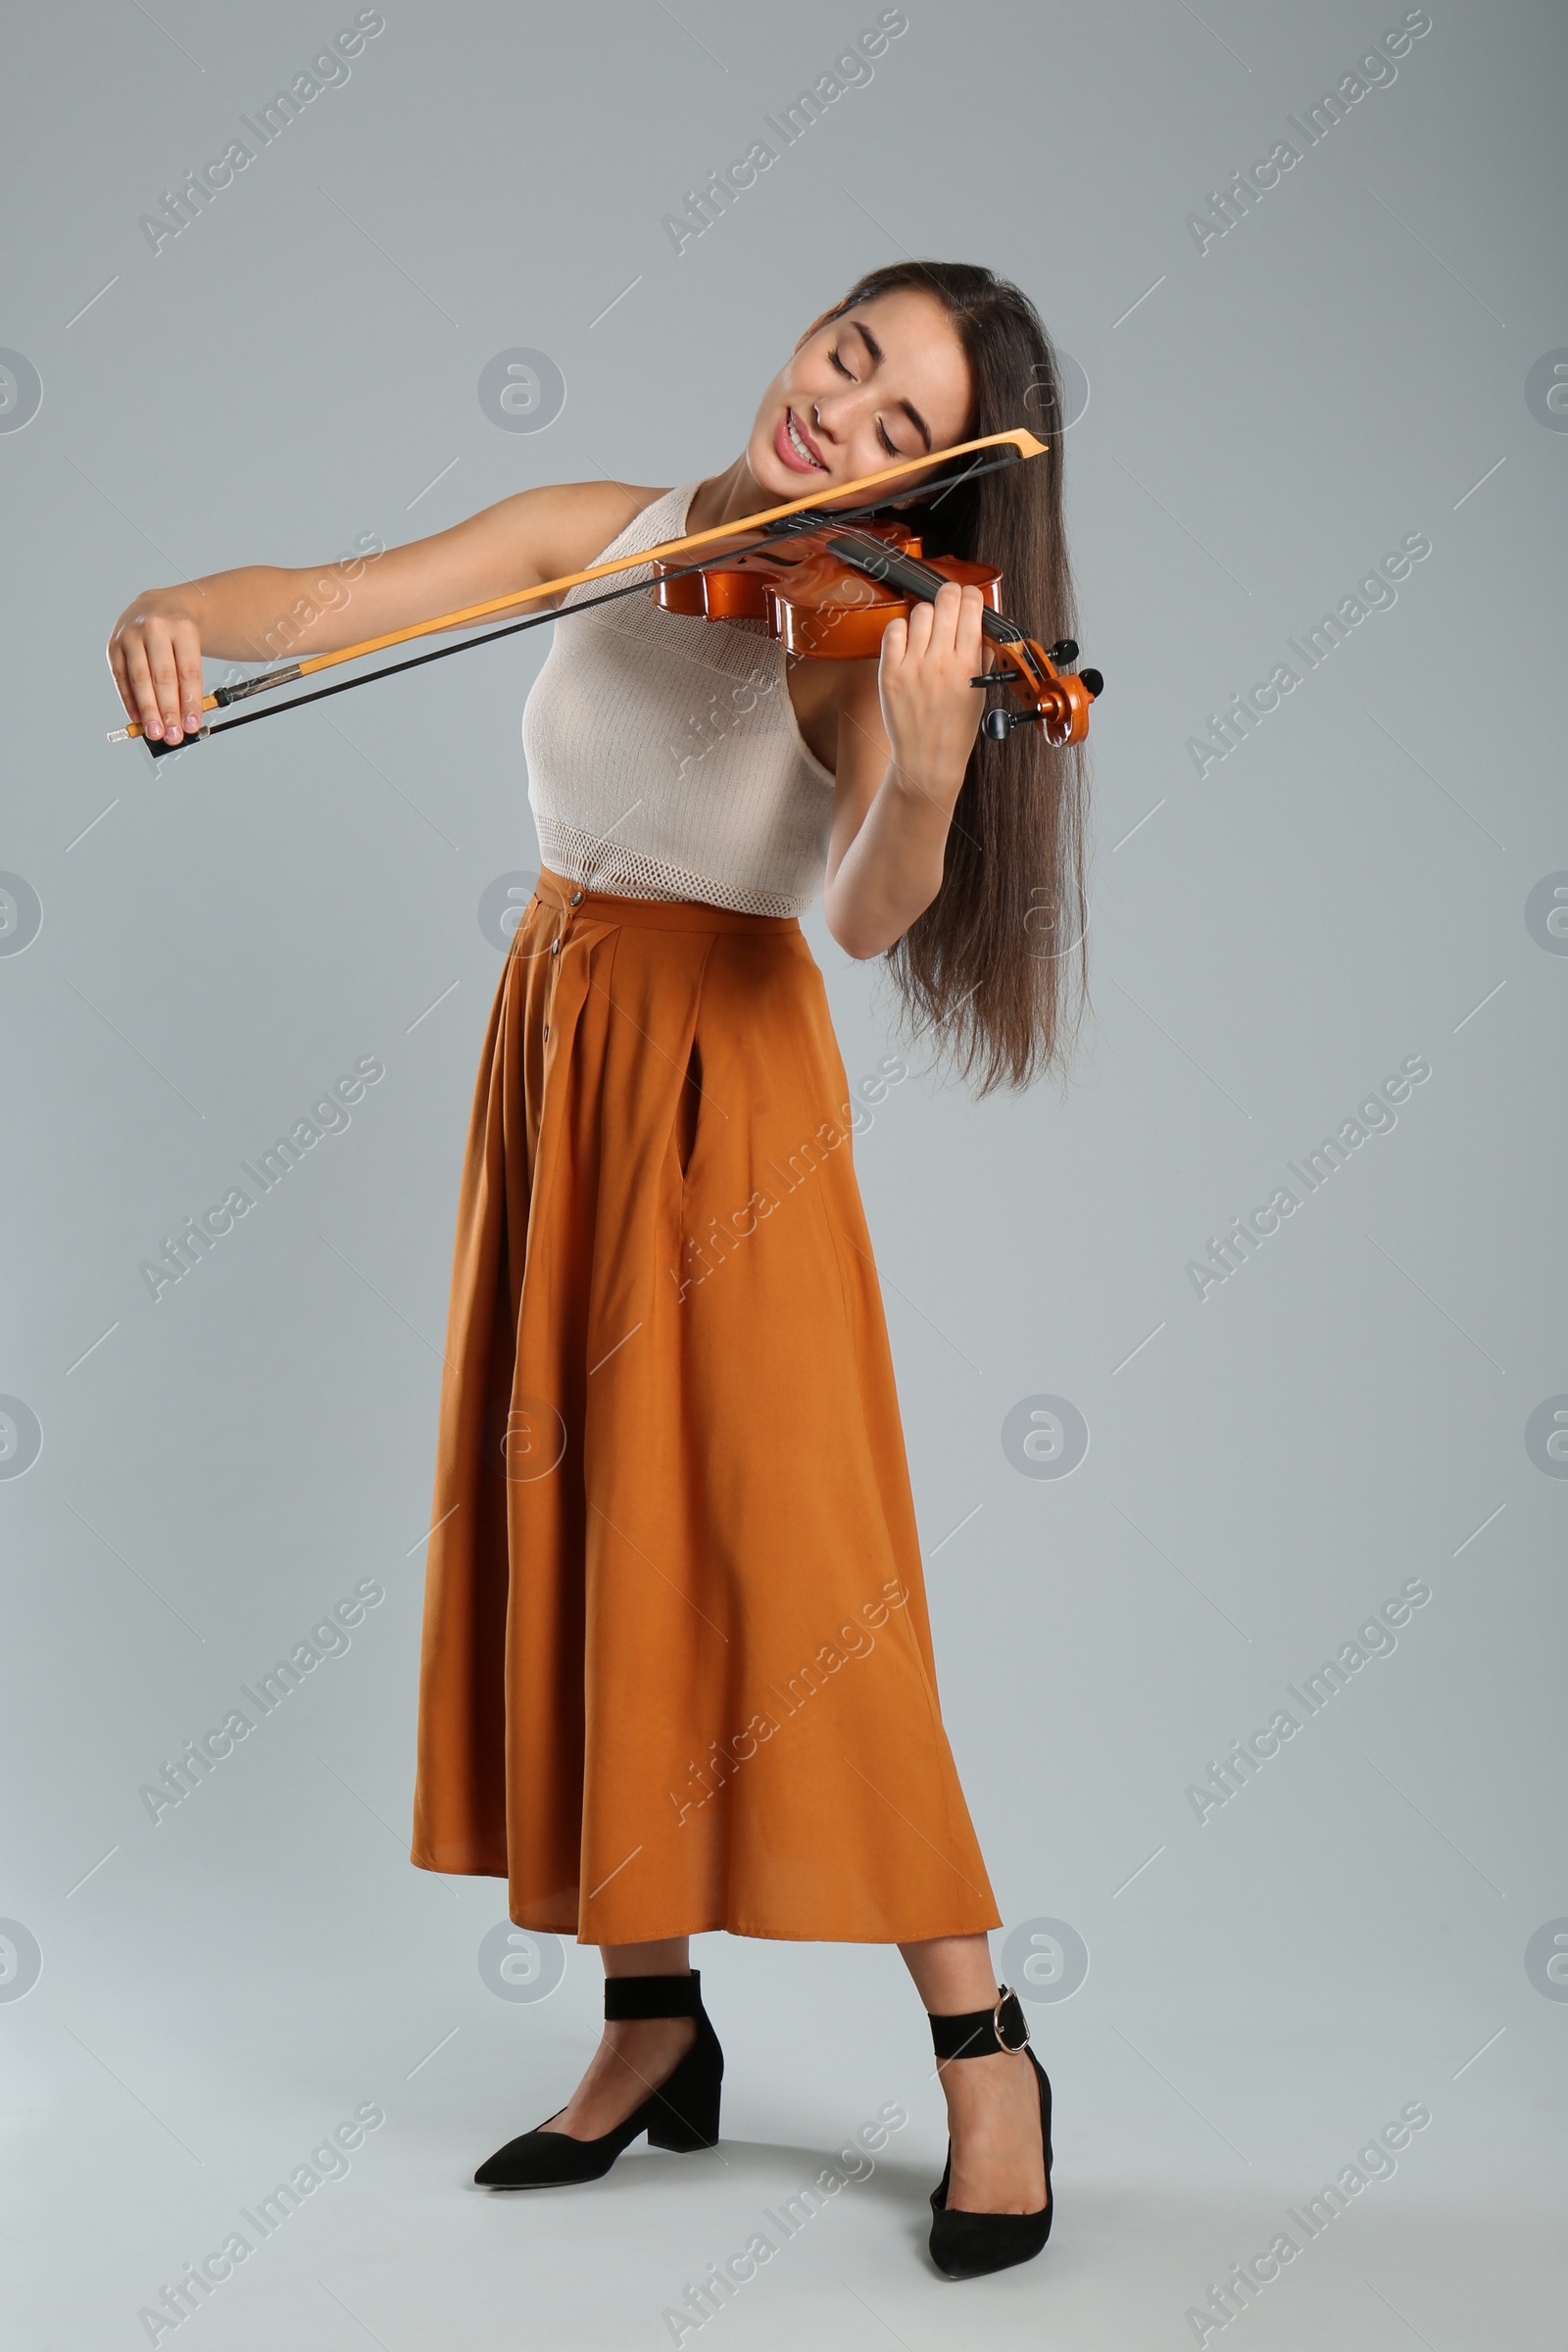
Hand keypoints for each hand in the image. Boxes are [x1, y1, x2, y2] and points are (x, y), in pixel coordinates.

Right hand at [108, 588, 205, 743]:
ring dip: (147, 710)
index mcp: (182, 627)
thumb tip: (185, 720)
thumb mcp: (192, 648)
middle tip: (173, 736)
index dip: (189, 702)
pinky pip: (121, 678)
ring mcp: (130, 635)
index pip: (187, 671)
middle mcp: (154, 628)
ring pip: (139, 678)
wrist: (159, 606)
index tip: (192, 726)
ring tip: (155, 732)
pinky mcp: (114, 644)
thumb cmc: (180, 635)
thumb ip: (189, 680)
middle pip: (162, 676)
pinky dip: (129, 700)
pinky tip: (137, 718)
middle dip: (168, 710)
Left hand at [876, 579, 987, 810]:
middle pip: (945, 601)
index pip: (971, 607)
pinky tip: (908, 639)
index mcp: (968, 665)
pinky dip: (902, 628)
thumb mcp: (980, 691)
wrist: (927, 760)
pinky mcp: (890, 672)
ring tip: (929, 629)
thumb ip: (982, 655)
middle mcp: (940, 662)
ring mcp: (913, 666)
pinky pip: (893, 630)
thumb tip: (982, 624)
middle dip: (951, 594)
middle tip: (950, 600)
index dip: (972, 595)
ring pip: (920, 612)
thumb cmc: (955, 728)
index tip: (970, 597)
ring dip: (927, 613)